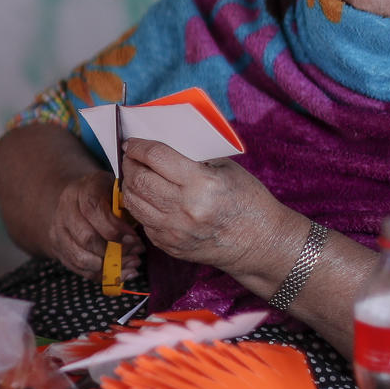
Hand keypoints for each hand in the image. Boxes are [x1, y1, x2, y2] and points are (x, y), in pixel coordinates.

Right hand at [44, 169, 144, 280]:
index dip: (115, 228)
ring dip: (108, 266)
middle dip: (114, 251)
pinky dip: (100, 275)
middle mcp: (66, 207)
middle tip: (135, 254)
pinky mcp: (57, 247)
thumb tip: (144, 226)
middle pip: (86, 237)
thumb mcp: (117, 192)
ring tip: (130, 265)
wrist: (76, 201)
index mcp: (83, 188)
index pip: (93, 209)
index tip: (135, 239)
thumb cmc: (106, 197)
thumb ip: (127, 205)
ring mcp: (58, 228)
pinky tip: (120, 273)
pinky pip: (78, 268)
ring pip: (79, 256)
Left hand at [119, 138, 290, 274]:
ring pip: (133, 202)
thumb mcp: (226, 168)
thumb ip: (192, 156)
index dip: (138, 147)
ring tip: (135, 176)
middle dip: (130, 164)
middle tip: (131, 157)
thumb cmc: (247, 200)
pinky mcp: (170, 246)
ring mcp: (175, 231)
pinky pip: (143, 222)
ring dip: (129, 185)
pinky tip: (149, 198)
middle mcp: (185, 209)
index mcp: (202, 184)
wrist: (260, 243)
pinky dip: (141, 207)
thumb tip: (159, 142)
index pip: (156, 157)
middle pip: (139, 180)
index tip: (132, 143)